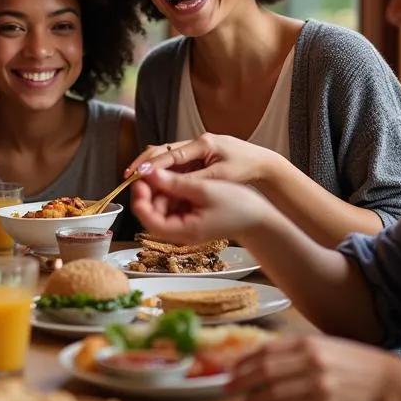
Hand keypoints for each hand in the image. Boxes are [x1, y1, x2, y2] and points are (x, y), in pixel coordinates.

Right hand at [126, 134, 275, 185]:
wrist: (263, 164)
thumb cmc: (245, 169)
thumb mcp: (219, 178)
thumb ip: (191, 179)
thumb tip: (166, 182)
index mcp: (202, 143)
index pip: (169, 154)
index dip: (150, 165)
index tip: (134, 174)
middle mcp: (196, 141)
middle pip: (162, 149)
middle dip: (144, 162)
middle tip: (128, 176)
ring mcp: (196, 147)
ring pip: (166, 154)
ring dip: (151, 166)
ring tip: (136, 179)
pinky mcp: (197, 154)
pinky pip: (175, 161)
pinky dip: (163, 169)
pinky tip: (153, 179)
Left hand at [131, 168, 277, 244]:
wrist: (259, 219)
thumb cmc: (238, 207)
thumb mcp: (204, 189)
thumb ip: (175, 183)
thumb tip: (149, 172)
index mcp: (182, 230)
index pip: (148, 217)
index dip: (140, 196)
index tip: (141, 177)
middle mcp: (179, 232)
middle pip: (150, 211)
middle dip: (150, 190)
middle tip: (154, 169)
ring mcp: (183, 226)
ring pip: (160, 206)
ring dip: (161, 189)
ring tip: (168, 171)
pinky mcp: (188, 218)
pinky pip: (172, 205)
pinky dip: (171, 191)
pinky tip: (178, 178)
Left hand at [228, 335, 393, 400]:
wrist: (382, 378)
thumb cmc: (347, 360)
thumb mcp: (319, 344)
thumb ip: (290, 350)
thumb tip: (257, 359)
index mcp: (307, 343)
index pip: (265, 351)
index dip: (243, 362)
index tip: (231, 369)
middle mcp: (311, 362)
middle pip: (265, 372)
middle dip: (242, 381)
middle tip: (228, 388)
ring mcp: (319, 385)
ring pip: (276, 393)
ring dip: (256, 399)